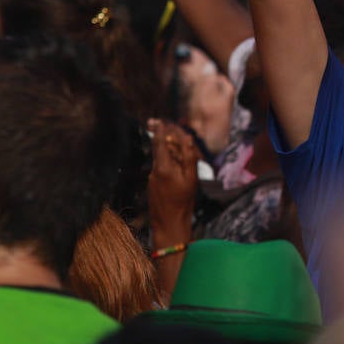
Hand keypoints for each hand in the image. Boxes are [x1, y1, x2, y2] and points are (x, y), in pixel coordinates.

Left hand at [146, 118, 198, 244]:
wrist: (169, 224)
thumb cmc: (183, 202)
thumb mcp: (191, 179)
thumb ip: (189, 158)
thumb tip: (188, 139)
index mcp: (163, 167)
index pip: (159, 142)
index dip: (160, 130)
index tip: (159, 120)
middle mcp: (154, 170)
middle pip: (159, 149)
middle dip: (164, 138)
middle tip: (169, 130)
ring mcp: (152, 178)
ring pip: (160, 159)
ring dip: (168, 153)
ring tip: (179, 152)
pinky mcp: (152, 185)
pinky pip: (159, 169)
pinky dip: (167, 164)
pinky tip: (176, 170)